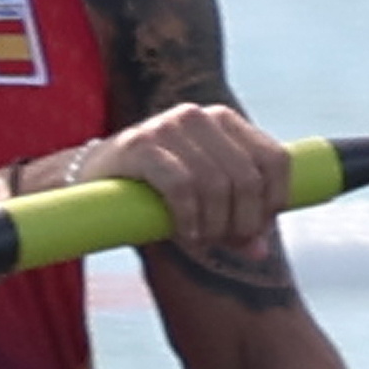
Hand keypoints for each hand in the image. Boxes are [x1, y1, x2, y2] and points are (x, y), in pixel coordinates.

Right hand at [84, 103, 286, 253]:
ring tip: (201, 241)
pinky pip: (181, 187)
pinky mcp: (140, 145)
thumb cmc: (154, 189)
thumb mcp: (203, 201)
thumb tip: (259, 251)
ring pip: (215, 184)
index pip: (276, 160)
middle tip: (224, 242)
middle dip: (241, 222)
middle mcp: (200, 116)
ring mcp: (168, 126)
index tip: (255, 229)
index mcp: (225, 121)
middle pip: (246, 179)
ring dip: (213, 225)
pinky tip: (184, 235)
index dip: (273, 202)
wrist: (92, 177)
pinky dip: (188, 218)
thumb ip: (233, 221)